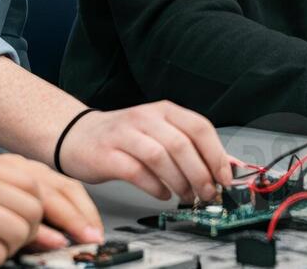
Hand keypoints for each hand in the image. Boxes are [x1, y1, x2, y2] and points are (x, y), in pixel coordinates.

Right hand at [56, 101, 233, 204]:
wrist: (78, 135)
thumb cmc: (124, 138)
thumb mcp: (161, 134)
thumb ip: (192, 148)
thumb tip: (228, 167)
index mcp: (164, 110)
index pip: (199, 127)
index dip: (216, 154)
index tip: (226, 177)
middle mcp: (145, 118)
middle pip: (182, 144)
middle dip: (201, 174)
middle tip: (208, 193)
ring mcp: (125, 135)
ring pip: (161, 157)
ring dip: (180, 182)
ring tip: (187, 196)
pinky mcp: (108, 155)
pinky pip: (137, 173)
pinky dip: (155, 187)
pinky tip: (163, 194)